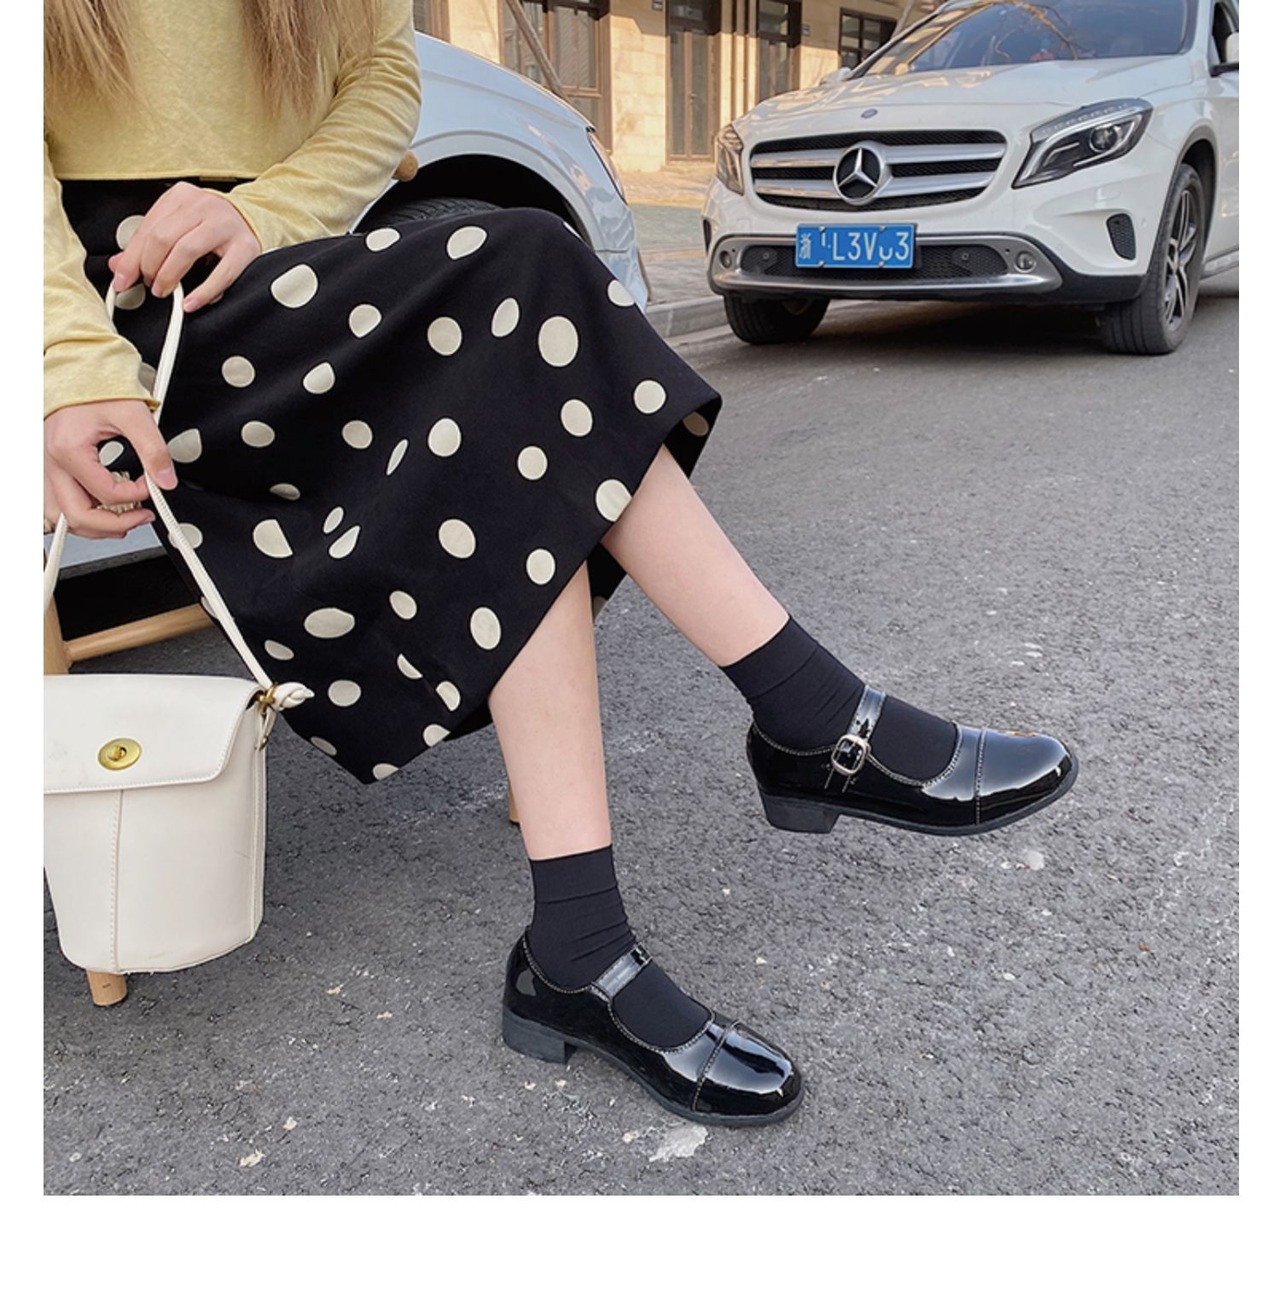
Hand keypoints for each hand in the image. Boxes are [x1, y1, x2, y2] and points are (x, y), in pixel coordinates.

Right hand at [44, 400, 176, 538]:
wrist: (79, 374)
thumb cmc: (98, 389)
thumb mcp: (134, 414)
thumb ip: (154, 449)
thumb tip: (166, 480)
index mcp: (69, 450)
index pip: (105, 493)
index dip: (136, 496)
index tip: (152, 486)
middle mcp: (51, 462)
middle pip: (76, 516)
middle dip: (115, 525)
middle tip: (142, 515)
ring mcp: (46, 468)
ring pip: (61, 518)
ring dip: (94, 525)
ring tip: (123, 518)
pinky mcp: (49, 470)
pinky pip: (57, 506)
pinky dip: (80, 514)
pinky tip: (102, 508)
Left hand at [107, 181, 261, 312]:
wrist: (251, 220)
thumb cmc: (210, 226)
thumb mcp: (176, 227)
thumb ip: (147, 245)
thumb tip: (119, 267)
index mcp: (181, 196)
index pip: (148, 227)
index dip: (132, 257)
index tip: (123, 279)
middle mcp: (203, 205)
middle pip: (163, 237)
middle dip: (150, 267)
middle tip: (150, 284)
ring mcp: (225, 224)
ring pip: (186, 250)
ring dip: (169, 276)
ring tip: (164, 290)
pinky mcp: (245, 247)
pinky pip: (221, 273)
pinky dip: (203, 291)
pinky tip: (190, 302)